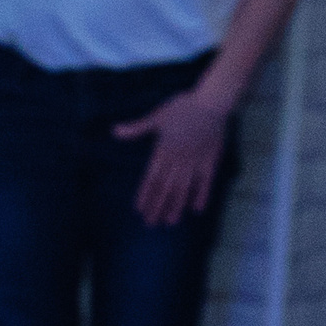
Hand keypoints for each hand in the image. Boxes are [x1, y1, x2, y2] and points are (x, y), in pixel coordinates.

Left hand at [113, 88, 229, 226]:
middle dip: (157, 206)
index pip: (151, 178)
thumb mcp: (157, 117)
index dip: (145, 194)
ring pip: (184, 188)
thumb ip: (137, 128)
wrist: (211, 101)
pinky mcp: (211, 160)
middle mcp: (179, 160)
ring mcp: (196, 161)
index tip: (140, 210)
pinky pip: (206, 181)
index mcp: (164, 151)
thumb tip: (114, 131)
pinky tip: (197, 209)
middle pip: (166, 188)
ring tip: (170, 222)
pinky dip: (202, 195)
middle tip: (150, 223)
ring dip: (176, 205)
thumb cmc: (183, 107)